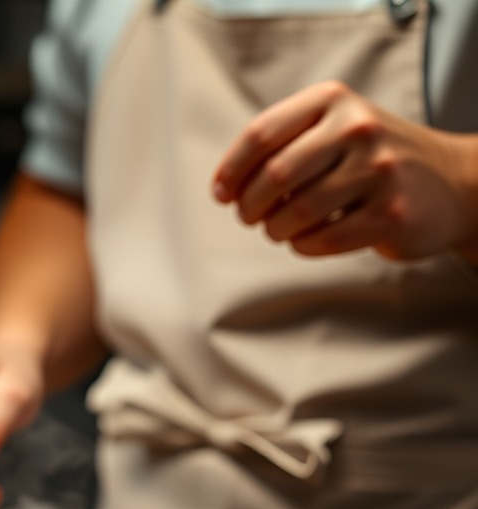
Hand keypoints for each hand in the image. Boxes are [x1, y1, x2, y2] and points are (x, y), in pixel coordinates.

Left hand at [212, 80, 477, 260]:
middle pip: (274, 176)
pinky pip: (322, 239)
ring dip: (275, 229)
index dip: (231, 170)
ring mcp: (378, 170)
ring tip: (279, 229)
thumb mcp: (333, 130)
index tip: (221, 194)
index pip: (261, 133)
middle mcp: (357, 127)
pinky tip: (307, 239)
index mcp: (333, 100)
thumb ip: (282, 146)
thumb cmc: (371, 160)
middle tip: (250, 217)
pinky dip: (303, 246)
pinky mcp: (390, 213)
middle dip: (250, 206)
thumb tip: (227, 187)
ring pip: (295, 212)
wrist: (449, 183)